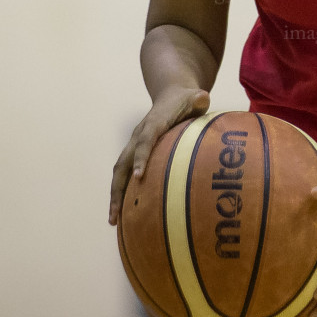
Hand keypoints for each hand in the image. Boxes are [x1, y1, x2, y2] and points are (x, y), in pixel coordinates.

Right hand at [109, 87, 210, 225]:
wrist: (170, 95)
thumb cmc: (186, 100)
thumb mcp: (195, 96)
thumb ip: (198, 99)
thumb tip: (202, 99)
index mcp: (153, 124)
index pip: (145, 141)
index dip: (141, 157)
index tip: (140, 176)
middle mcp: (138, 136)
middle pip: (122, 164)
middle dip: (117, 188)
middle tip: (115, 214)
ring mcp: (134, 146)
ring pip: (119, 172)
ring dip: (115, 196)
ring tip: (113, 221)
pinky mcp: (135, 154)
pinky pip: (125, 175)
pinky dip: (123, 193)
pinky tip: (125, 215)